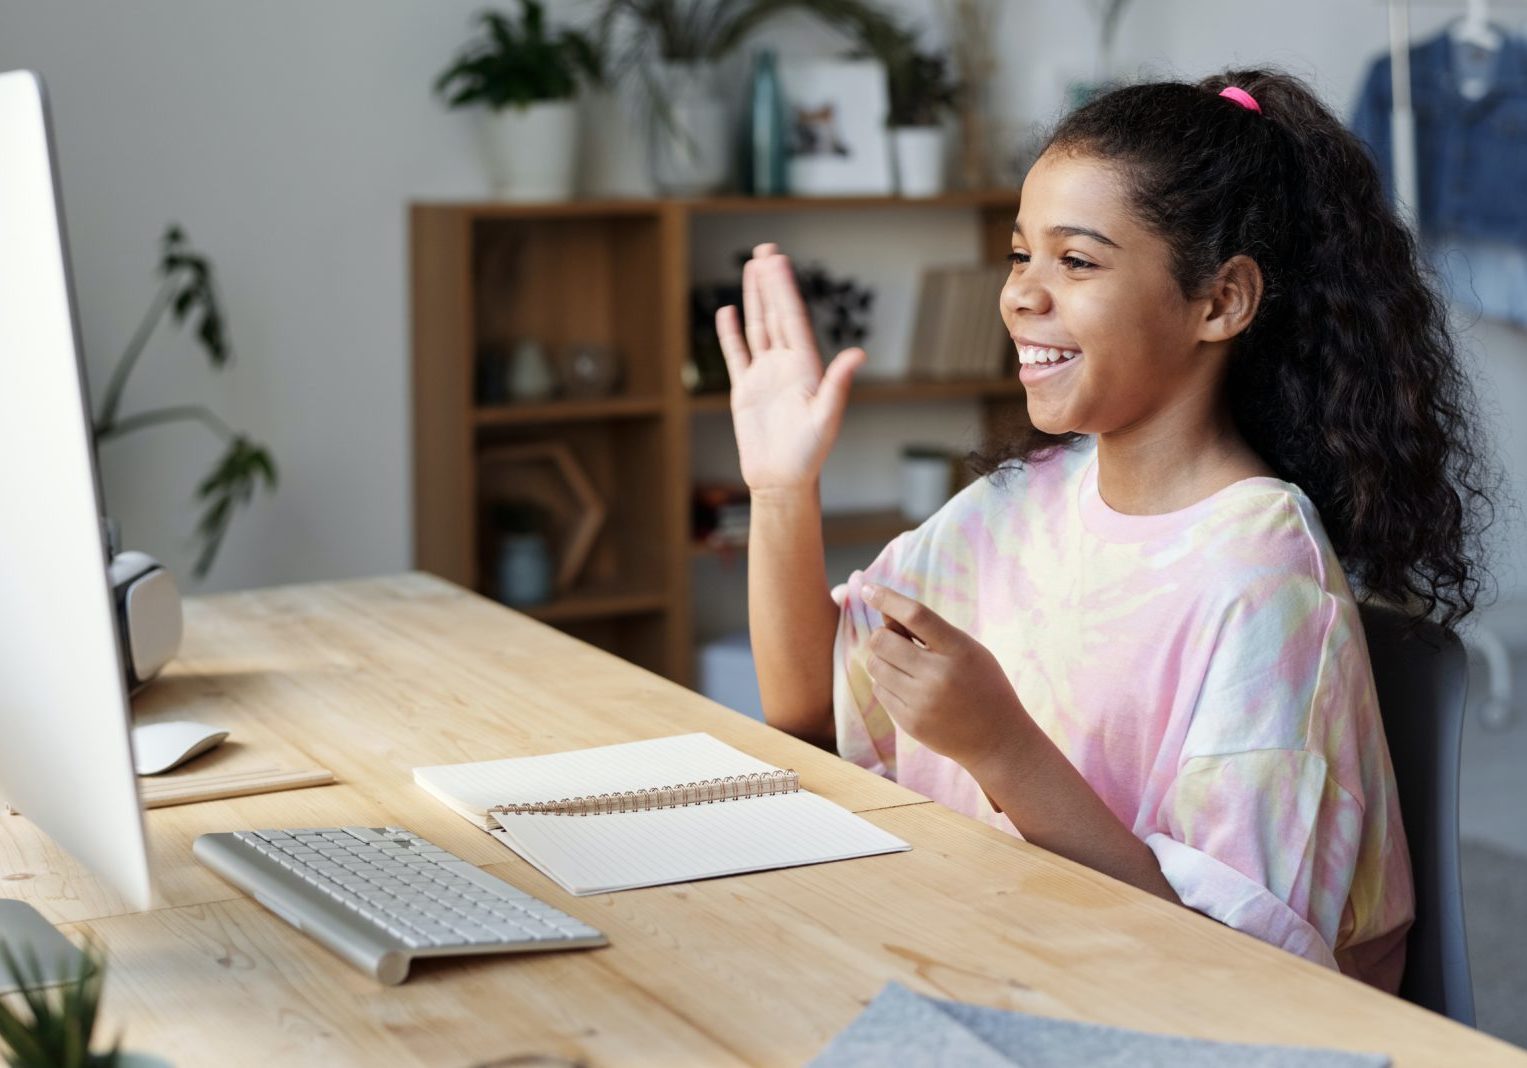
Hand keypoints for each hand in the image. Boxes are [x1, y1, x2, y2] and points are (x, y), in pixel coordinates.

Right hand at [715, 243, 865, 493]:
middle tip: (765, 249)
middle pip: (776, 314)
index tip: (778, 261)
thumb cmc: (809, 454)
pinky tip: (729, 310)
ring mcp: (765, 375)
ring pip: (758, 328)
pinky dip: (731, 333)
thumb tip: (859, 354)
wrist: (782, 480)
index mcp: (806, 367)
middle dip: (771, 282)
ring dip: (755, 298)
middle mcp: (786, 365)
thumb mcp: (826, 418)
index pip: (793, 319)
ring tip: (752, 268)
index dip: (785, 288)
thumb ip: (838, 384)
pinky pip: (737, 355)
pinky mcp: (745, 390)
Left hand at [860, 583, 1036, 773]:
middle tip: (898, 643)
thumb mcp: (966, 649)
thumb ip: (928, 632)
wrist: (997, 738)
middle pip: (883, 641)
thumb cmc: (982, 684)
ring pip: (875, 666)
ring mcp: (923, 701)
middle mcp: (939, 675)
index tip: (868, 589)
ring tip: (907, 668)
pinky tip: (910, 690)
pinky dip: (887, 684)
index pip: (916, 615)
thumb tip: (884, 613)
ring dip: (883, 661)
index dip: (888, 598)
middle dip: (883, 637)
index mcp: (959, 649)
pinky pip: (879, 691)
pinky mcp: (910, 722)